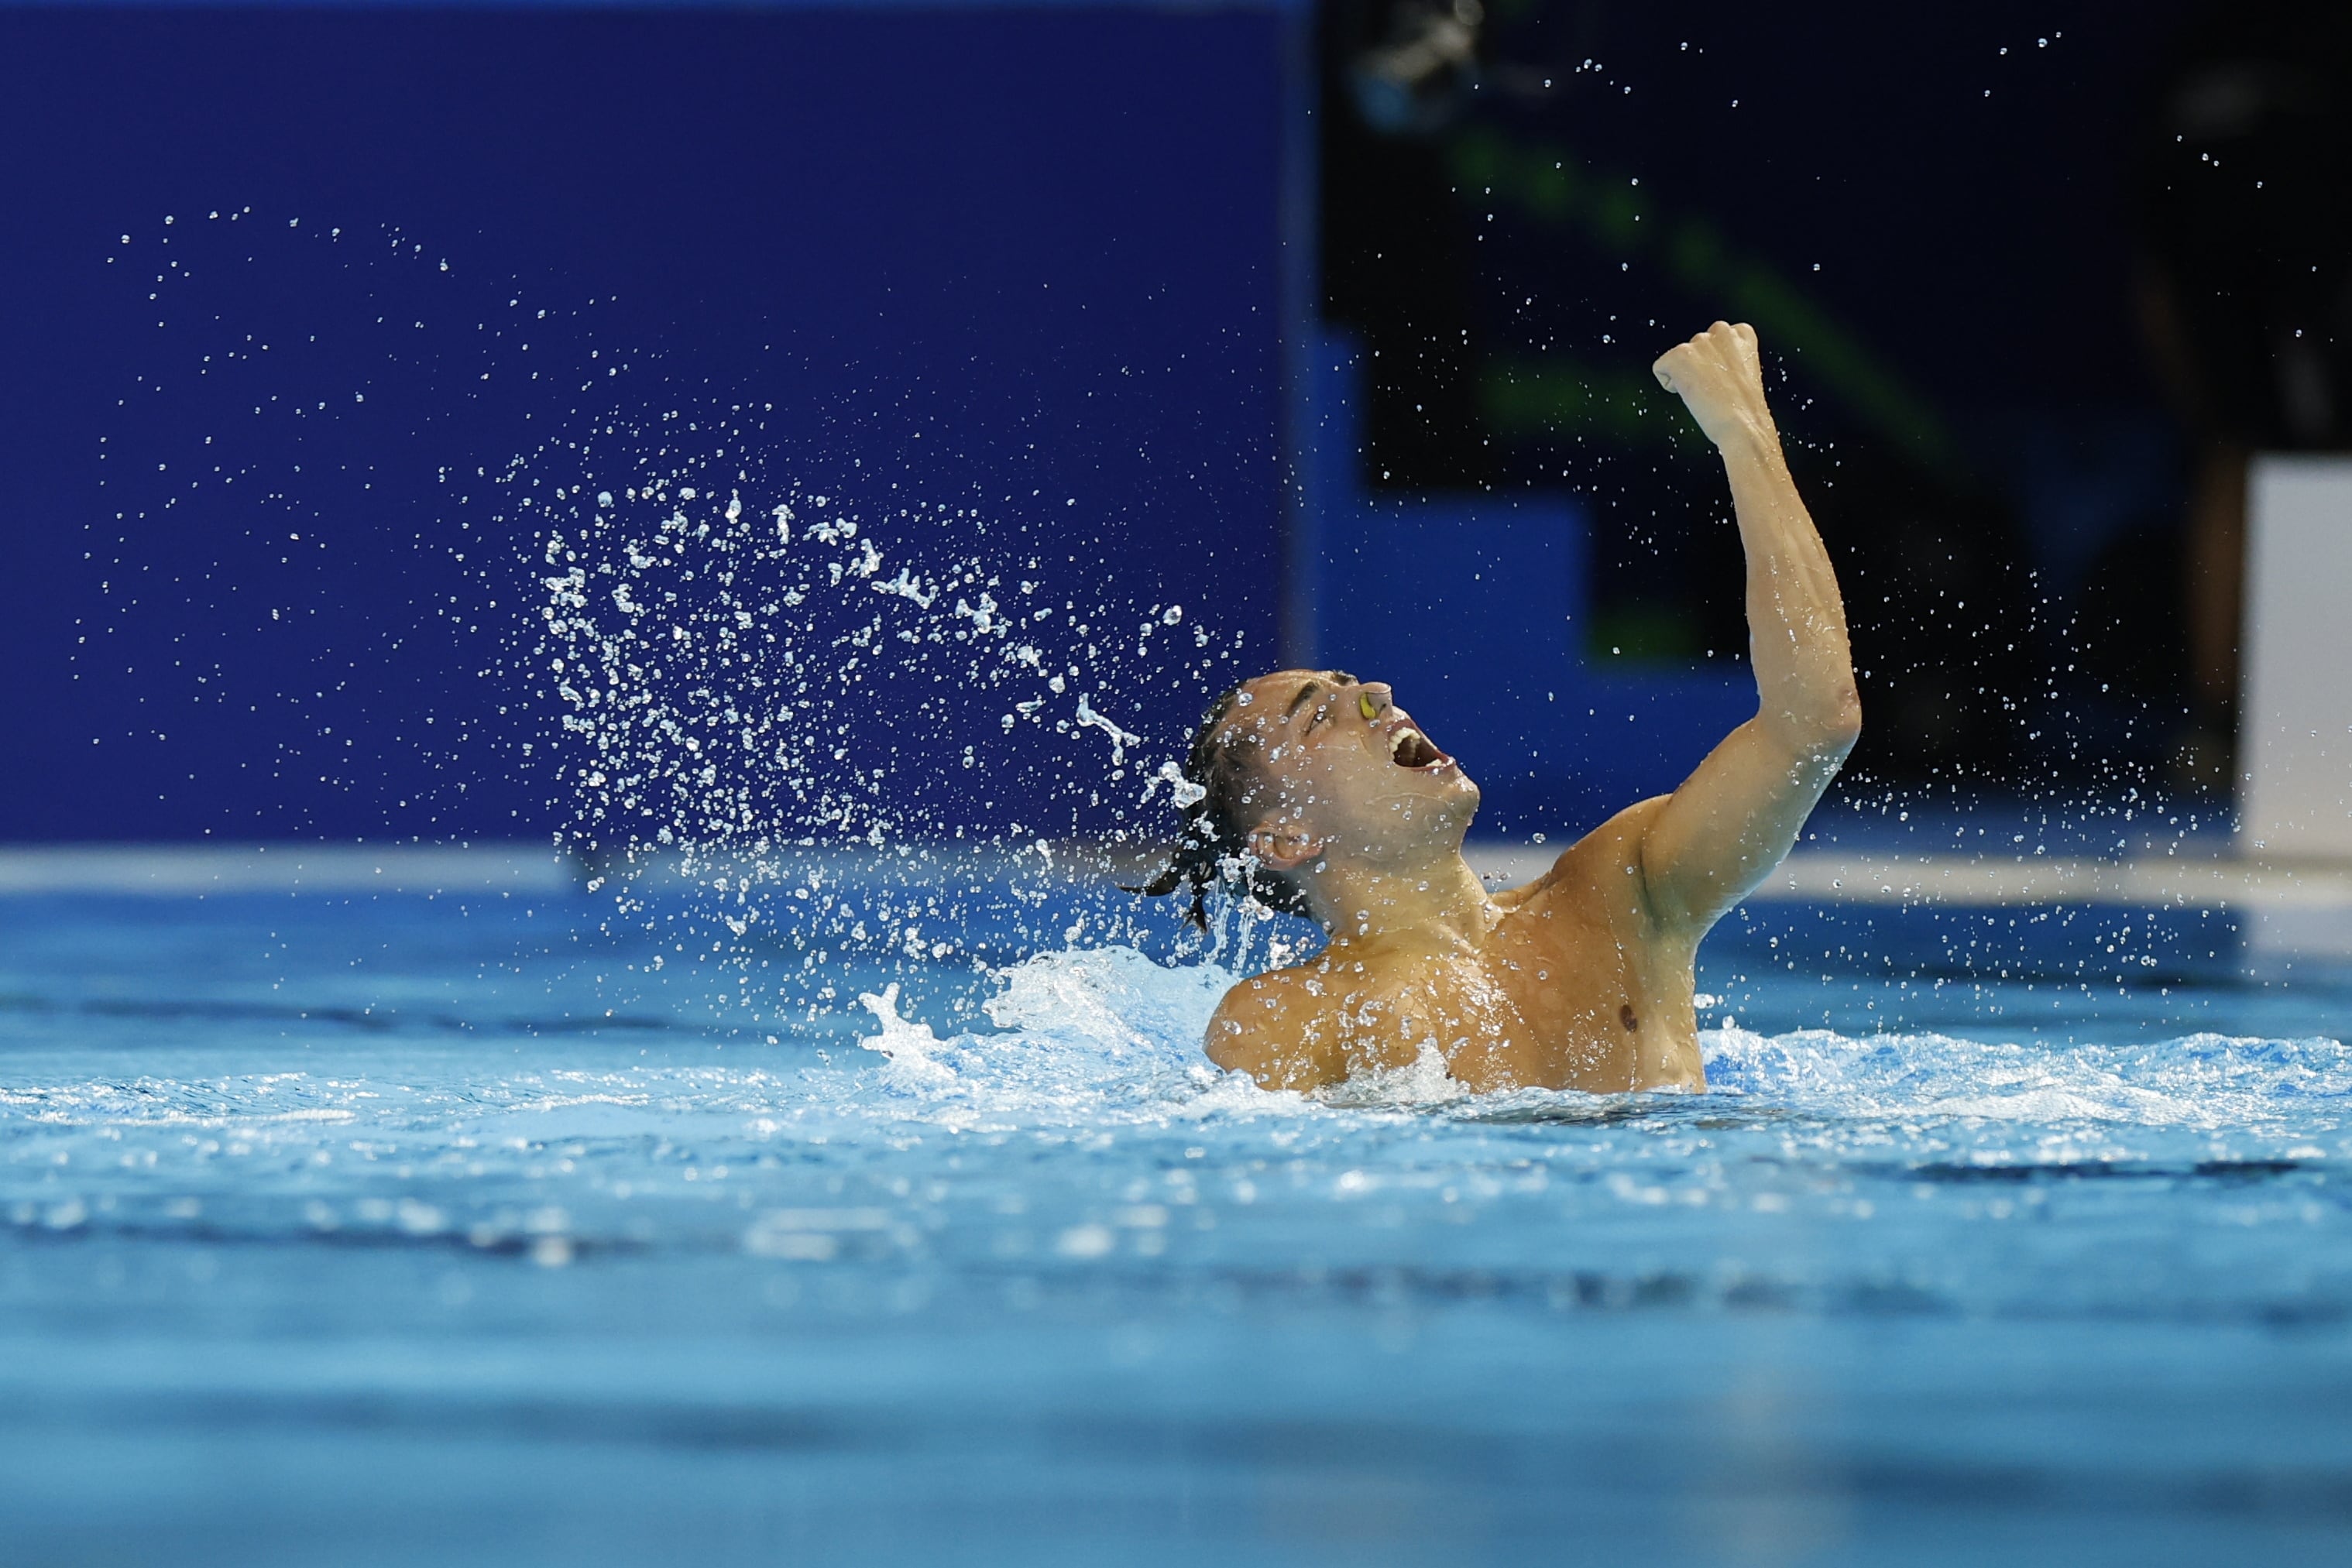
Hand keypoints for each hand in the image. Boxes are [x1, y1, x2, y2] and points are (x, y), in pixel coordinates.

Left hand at [1652, 321, 1775, 450]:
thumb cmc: (1744, 410)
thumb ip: (1726, 361)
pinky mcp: (1679, 355)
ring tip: (1706, 394)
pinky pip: (1660, 368)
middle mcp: (1721, 331)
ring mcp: (1699, 342)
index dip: (1715, 364)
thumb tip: (1706, 366)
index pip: (1716, 340)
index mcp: (1742, 334)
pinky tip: (1690, 395)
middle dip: (1698, 369)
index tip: (1726, 381)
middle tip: (1715, 391)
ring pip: (1678, 359)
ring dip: (1686, 377)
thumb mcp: (1742, 375)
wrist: (1743, 425)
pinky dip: (1670, 385)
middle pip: (1695, 350)